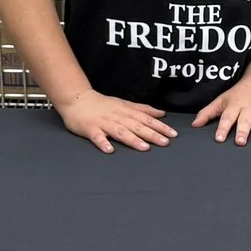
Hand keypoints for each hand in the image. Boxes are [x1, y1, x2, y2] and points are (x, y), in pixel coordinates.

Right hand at [59, 90, 176, 153]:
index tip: (173, 134)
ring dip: (132, 139)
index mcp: (126, 111)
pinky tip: (110, 150)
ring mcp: (103, 123)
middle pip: (136, 126)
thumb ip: (143, 109)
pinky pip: (97, 137)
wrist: (77, 99)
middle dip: (151, 134)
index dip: (160, 126)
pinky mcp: (90, 129)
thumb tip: (162, 113)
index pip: (146, 119)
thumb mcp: (125, 104)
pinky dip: (103, 143)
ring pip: (120, 131)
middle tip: (165, 142)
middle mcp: (117, 117)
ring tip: (144, 147)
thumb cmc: (103, 104)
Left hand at [194, 78, 250, 144]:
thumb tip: (194, 125)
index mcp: (234, 105)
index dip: (223, 128)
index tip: (219, 138)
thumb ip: (207, 113)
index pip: (227, 117)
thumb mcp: (221, 101)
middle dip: (243, 130)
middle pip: (245, 120)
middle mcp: (248, 107)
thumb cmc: (237, 95)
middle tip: (240, 142)